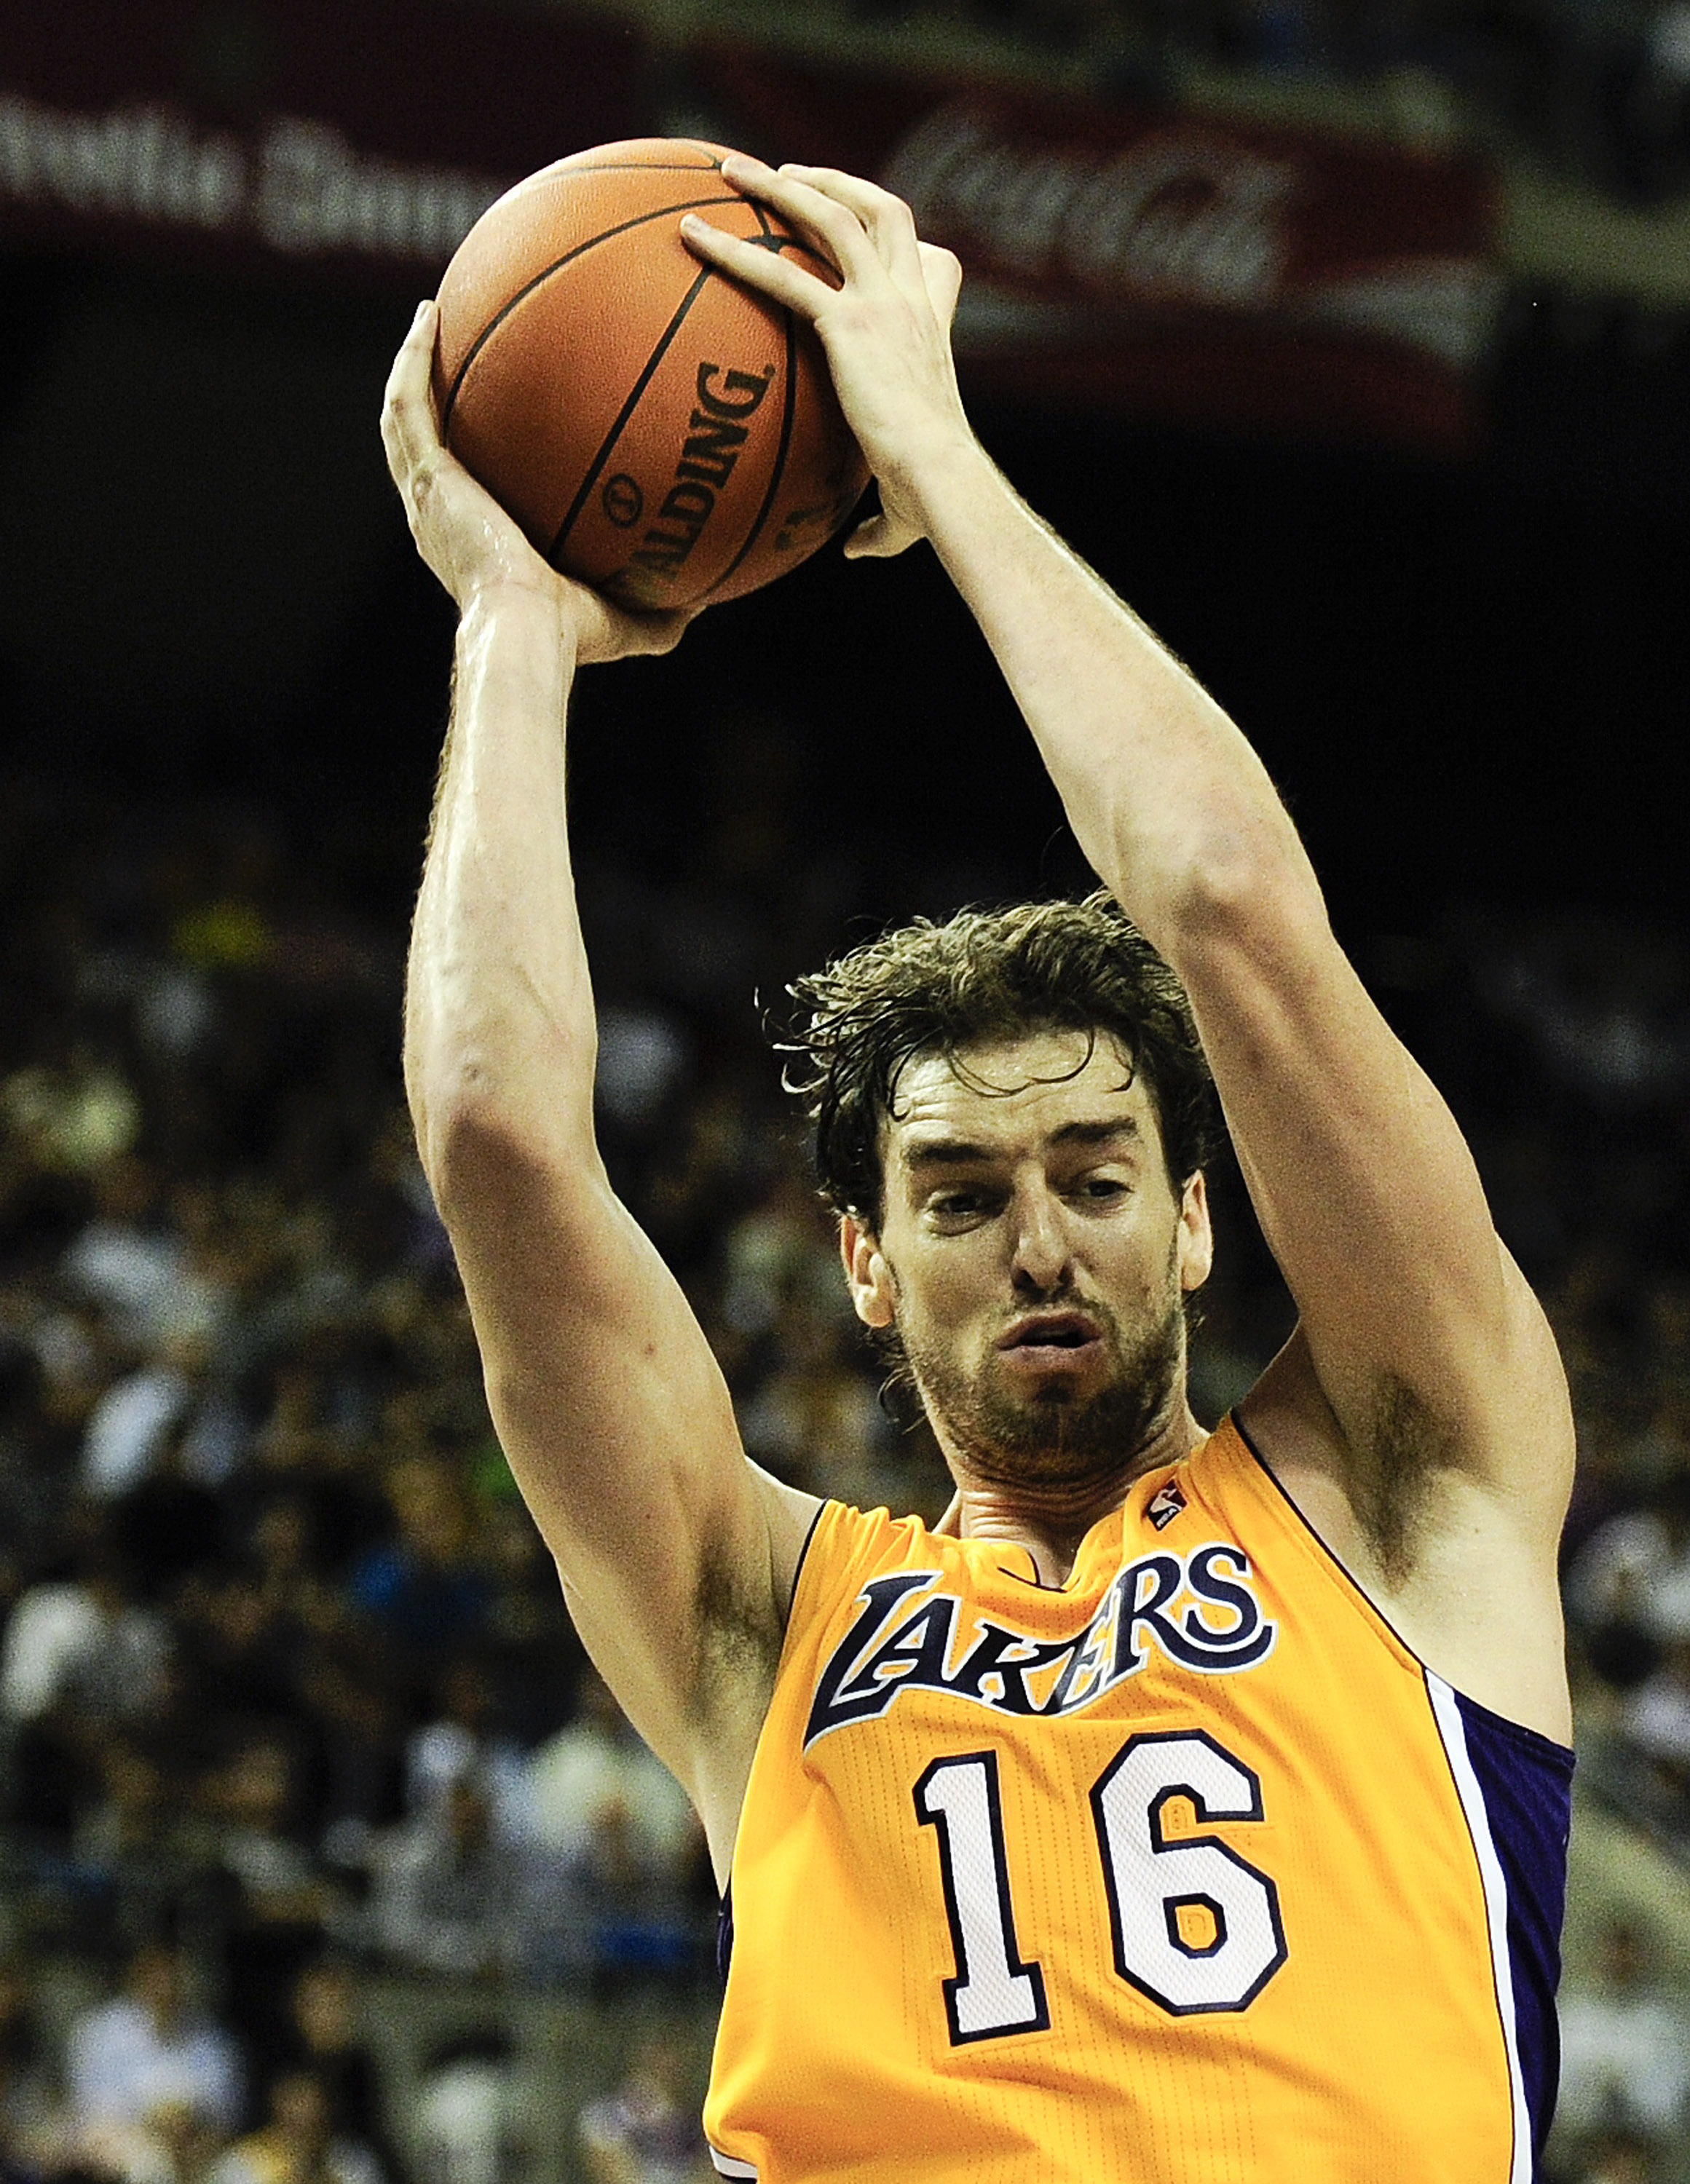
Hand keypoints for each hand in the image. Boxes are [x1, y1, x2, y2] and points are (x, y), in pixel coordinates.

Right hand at [380, 301, 692, 661]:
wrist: (530, 628)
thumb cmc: (573, 636)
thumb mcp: (631, 620)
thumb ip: (665, 609)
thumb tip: (710, 599)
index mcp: (478, 542)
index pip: (471, 486)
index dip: (476, 450)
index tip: (499, 417)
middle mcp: (443, 517)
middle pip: (427, 441)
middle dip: (437, 393)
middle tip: (457, 345)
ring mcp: (429, 497)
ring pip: (404, 415)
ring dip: (414, 362)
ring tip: (432, 315)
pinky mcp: (428, 479)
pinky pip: (409, 405)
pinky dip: (414, 360)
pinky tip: (431, 318)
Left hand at [680, 160, 973, 559]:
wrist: (942, 483)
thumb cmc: (930, 503)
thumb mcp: (906, 509)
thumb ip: (880, 524)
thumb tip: (854, 553)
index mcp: (929, 328)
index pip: (923, 257)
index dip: (890, 233)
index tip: (852, 224)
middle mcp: (910, 301)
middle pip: (879, 209)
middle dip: (831, 180)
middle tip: (782, 174)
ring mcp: (882, 303)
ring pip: (832, 214)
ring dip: (779, 185)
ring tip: (730, 171)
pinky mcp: (849, 323)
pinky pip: (782, 271)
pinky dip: (734, 248)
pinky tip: (691, 237)